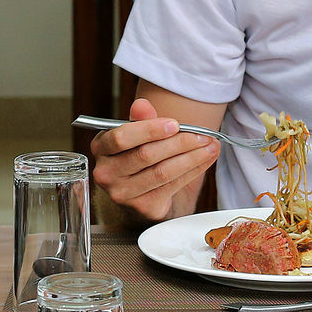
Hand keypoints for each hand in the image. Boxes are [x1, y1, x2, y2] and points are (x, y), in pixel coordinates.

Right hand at [90, 97, 219, 222]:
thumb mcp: (137, 133)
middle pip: (146, 155)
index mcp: (101, 148)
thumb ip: (140, 119)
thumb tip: (142, 105)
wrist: (142, 189)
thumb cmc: (138, 153)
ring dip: (192, 158)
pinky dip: (193, 171)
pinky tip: (205, 160)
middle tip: (203, 135)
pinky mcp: (143, 207)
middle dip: (179, 143)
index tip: (175, 124)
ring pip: (162, 172)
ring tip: (211, 146)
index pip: (121, 138)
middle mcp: (106, 173)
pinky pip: (172, 186)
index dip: (149, 130)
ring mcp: (123, 194)